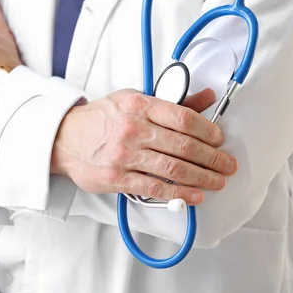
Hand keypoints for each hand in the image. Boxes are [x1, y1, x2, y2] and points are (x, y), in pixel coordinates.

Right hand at [52, 88, 237, 204]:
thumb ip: (172, 102)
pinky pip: (154, 188)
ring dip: (202, 178)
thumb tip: (206, 97)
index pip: (183, 118)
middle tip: (226, 165)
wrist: (65, 138)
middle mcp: (133, 129)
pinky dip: (178, 194)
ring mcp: (124, 155)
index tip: (219, 140)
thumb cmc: (101, 119)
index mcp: (140, 106)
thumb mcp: (134, 99)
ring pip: (173, 169)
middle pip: (184, 146)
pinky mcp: (116, 178)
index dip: (208, 130)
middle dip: (212, 158)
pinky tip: (194, 195)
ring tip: (217, 182)